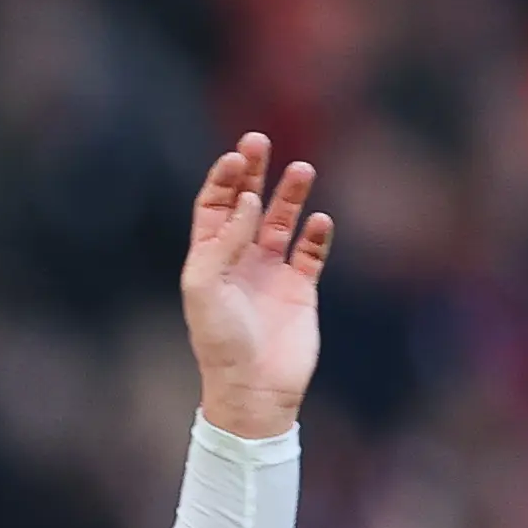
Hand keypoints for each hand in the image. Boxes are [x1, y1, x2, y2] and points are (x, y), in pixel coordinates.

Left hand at [180, 132, 330, 442]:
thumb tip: (247, 201)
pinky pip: (312, 252)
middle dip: (253, 173)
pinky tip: (320, 220)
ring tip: (302, 169)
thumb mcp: (206, 288)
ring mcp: (271, 273)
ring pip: (282, 221)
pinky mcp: (301, 289)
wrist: (254, 387)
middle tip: (261, 139)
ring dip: (290, 195)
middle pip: (246, 204)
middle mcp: (239, 261)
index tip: (237, 155)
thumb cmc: (221, 341)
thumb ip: (224, 241)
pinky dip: (317, 234)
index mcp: (208, 259)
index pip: (214, 207)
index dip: (224, 179)